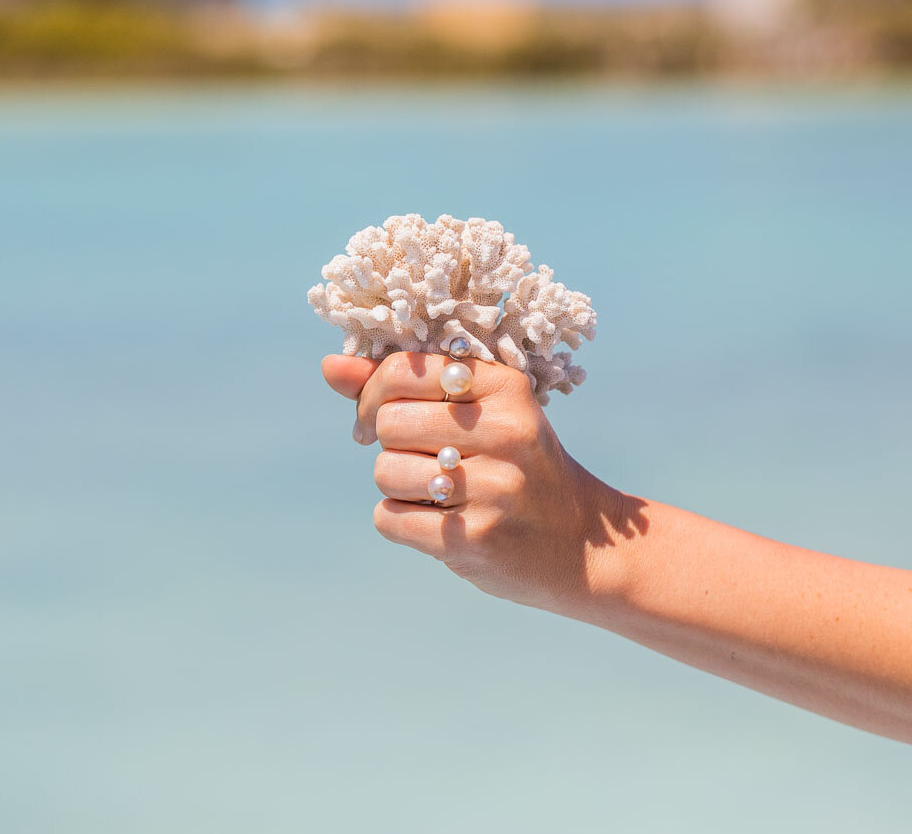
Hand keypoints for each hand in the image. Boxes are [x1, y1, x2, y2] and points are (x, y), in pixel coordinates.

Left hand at [322, 352, 644, 619]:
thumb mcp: (477, 414)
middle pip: (388, 422)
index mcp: (505, 387)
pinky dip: (400, 522)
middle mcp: (505, 431)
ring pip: (384, 471)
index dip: (373, 394)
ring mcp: (494, 488)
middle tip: (420, 459)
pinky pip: (390, 519)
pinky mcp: (477, 539)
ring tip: (437, 494)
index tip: (381, 419)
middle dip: (390, 444)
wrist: (583, 545)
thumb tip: (329, 367)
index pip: (403, 370)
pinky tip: (437, 523)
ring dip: (397, 487)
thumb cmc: (514, 468)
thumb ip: (400, 386)